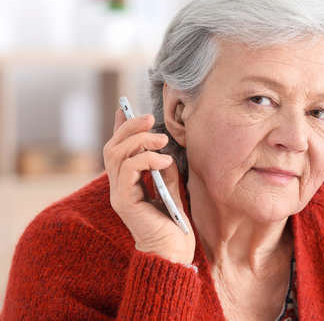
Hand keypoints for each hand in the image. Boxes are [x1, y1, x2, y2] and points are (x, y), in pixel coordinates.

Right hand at [103, 109, 194, 264]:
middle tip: (150, 118)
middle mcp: (118, 186)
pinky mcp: (124, 201)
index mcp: (127, 183)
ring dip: (140, 140)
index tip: (125, 109)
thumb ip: (163, 169)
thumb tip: (162, 148)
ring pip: (117, 155)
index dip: (120, 128)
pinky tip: (164, 159)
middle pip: (113, 148)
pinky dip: (146, 159)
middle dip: (130, 128)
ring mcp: (118, 194)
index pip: (118, 150)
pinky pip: (128, 170)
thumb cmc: (173, 223)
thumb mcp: (170, 188)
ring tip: (162, 139)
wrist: (173, 252)